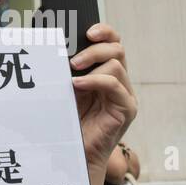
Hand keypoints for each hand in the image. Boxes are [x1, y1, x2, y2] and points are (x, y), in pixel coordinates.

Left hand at [70, 23, 137, 171]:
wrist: (75, 153)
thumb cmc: (70, 122)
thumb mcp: (68, 89)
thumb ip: (70, 70)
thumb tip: (58, 47)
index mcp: (107, 73)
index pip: (114, 43)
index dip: (105, 32)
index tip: (88, 31)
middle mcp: (120, 81)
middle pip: (117, 49)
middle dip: (94, 49)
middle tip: (73, 61)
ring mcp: (125, 95)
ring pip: (116, 64)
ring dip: (92, 64)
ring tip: (72, 76)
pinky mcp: (127, 108)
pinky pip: (114, 85)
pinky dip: (95, 81)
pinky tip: (78, 85)